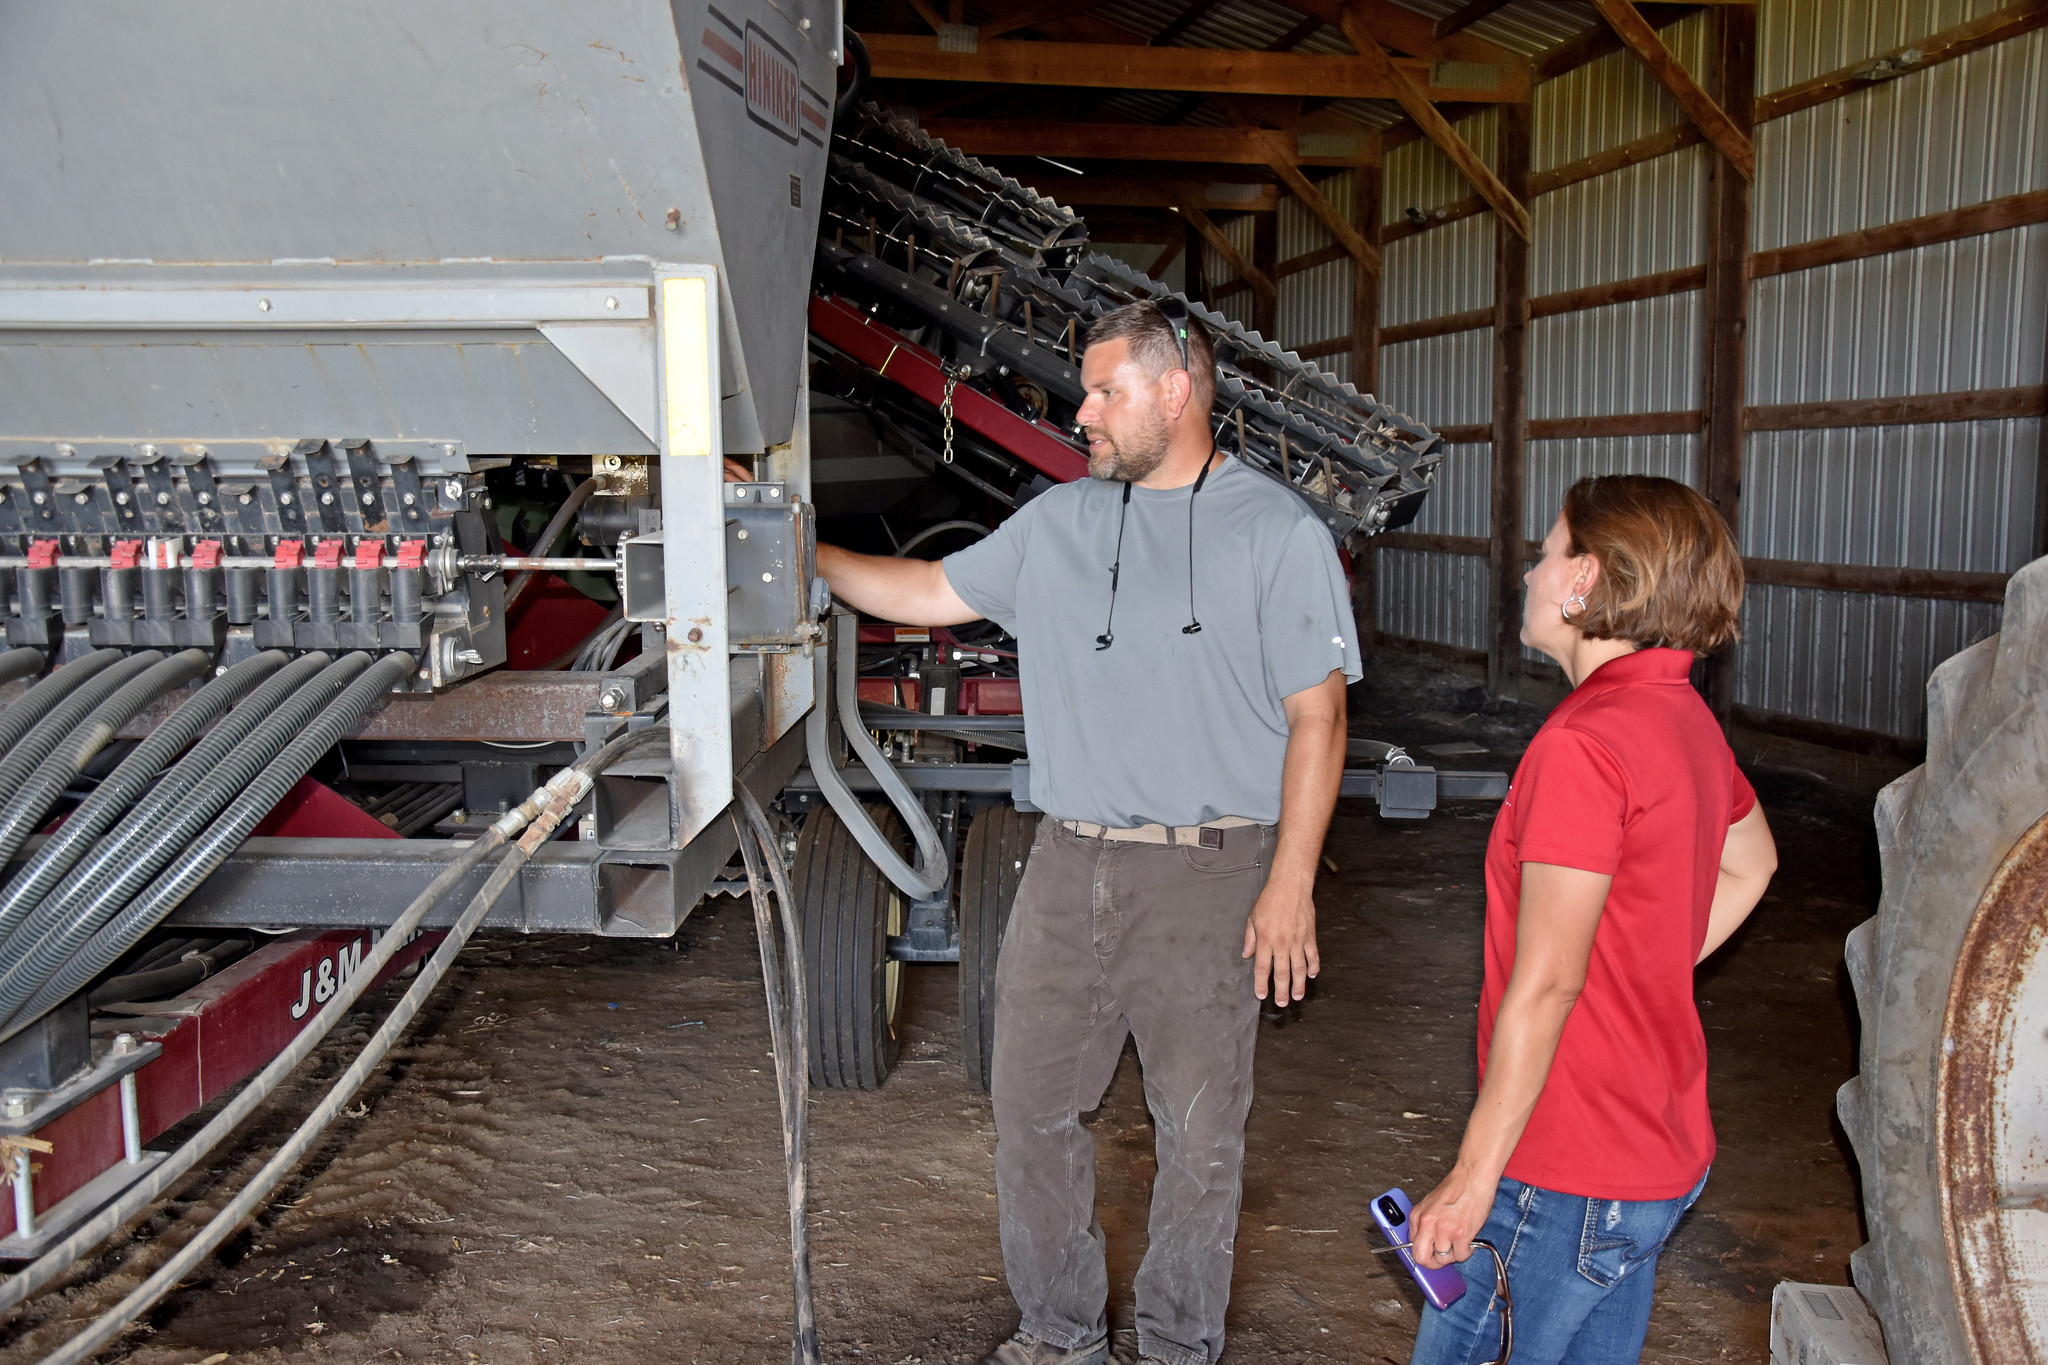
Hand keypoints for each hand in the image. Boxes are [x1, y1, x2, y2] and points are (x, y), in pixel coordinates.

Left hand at [1242, 880, 1318, 1004]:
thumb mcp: (1252, 918)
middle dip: (1281, 991)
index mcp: (1266, 940)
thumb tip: (1246, 954)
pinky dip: (1313, 967)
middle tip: (1282, 1003)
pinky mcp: (1310, 936)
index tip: (1262, 994)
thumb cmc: (1270, 900)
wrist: (1290, 886)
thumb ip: (1250, 938)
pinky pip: (1313, 956)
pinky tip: (1311, 975)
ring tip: (1297, 996)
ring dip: (1298, 985)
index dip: (1262, 984)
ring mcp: (1298, 941)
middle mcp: (1282, 944)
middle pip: (1282, 974)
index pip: (1263, 968)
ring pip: (1299, 969)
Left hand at [1407, 1166, 1494, 1269]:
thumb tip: (1425, 1243)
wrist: (1472, 1176)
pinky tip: (1468, 1239)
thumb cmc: (1456, 1187)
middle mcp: (1428, 1224)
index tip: (1431, 1255)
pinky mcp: (1461, 1234)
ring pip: (1444, 1259)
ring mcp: (1444, 1230)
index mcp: (1417, 1216)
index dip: (1424, 1253)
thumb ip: (1425, 1223)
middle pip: (1422, 1258)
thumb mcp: (1431, 1204)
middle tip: (1442, 1258)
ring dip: (1453, 1254)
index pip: (1412, 1247)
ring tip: (1458, 1242)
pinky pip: (1462, 1256)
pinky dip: (1467, 1251)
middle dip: (1433, 1263)